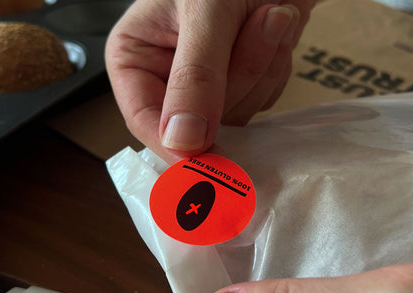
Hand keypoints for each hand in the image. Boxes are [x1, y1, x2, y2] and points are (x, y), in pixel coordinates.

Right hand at [105, 0, 315, 162]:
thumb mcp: (205, 10)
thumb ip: (195, 75)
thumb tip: (182, 142)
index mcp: (135, 59)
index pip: (143, 119)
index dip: (175, 144)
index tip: (208, 159)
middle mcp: (168, 79)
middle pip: (199, 123)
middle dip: (239, 78)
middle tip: (261, 24)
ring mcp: (208, 86)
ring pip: (236, 113)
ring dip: (262, 66)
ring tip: (269, 15)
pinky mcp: (241, 85)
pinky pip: (262, 100)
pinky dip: (276, 66)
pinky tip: (275, 28)